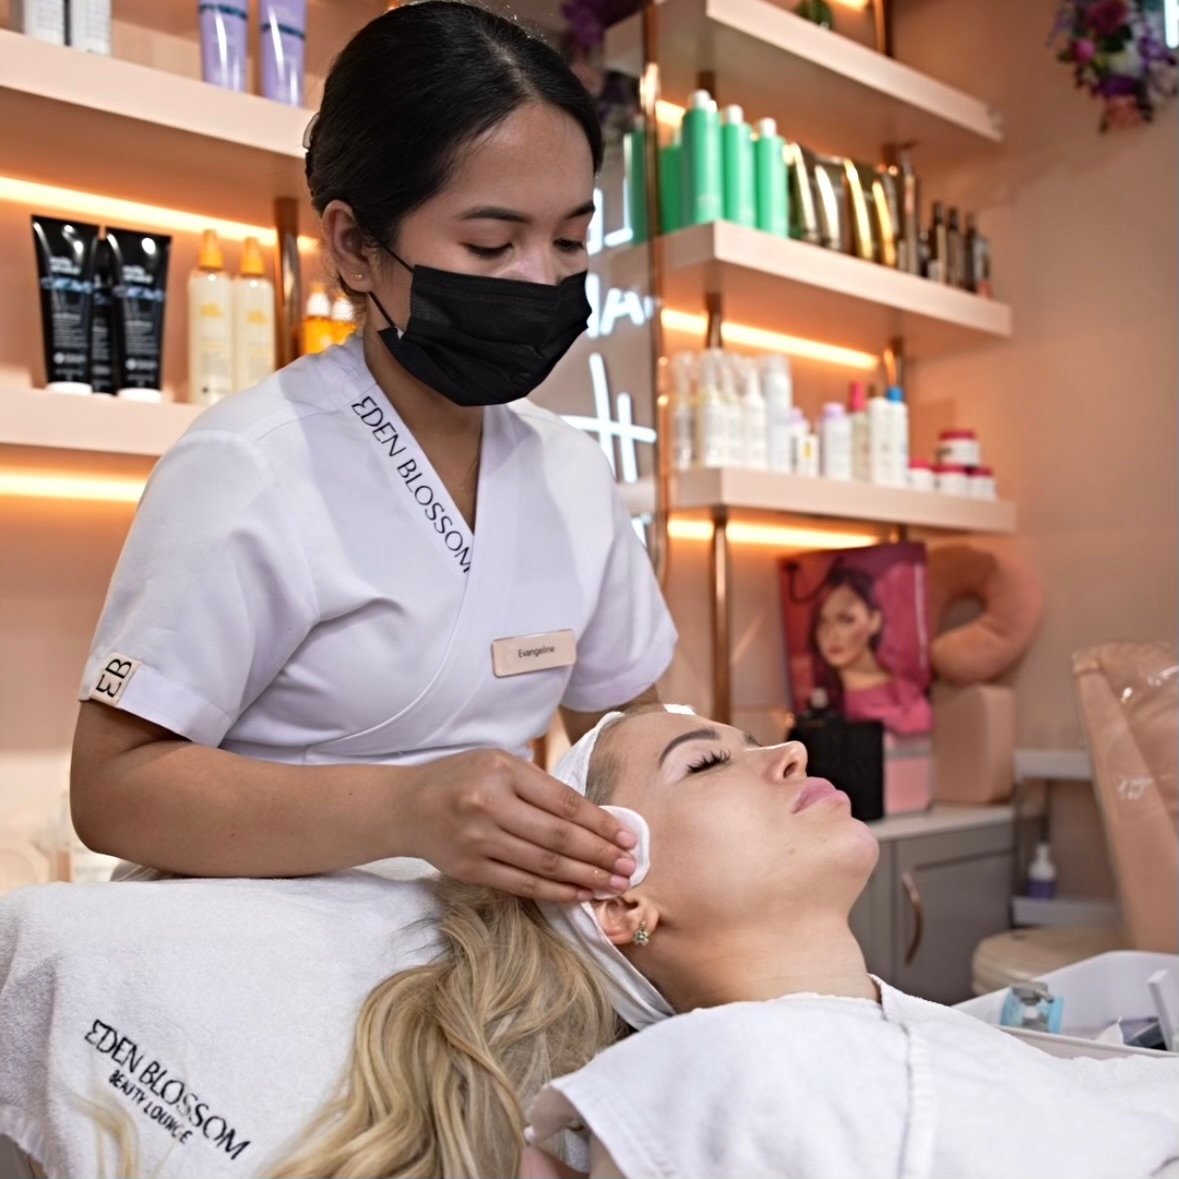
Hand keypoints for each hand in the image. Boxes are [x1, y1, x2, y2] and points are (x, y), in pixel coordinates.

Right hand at [402, 749, 636, 902]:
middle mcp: (489, 804)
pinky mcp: (469, 870)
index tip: (626, 837)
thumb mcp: (498, 763)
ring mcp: (478, 840)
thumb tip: (594, 819)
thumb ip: (539, 786)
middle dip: (600, 855)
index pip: (563, 801)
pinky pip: (522, 885)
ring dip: (585, 878)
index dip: (600, 822)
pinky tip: (580, 895)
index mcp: (501, 770)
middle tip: (630, 867)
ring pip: (543, 865)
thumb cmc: (461, 779)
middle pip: (558, 837)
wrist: (406, 806)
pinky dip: (555, 892)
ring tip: (613, 885)